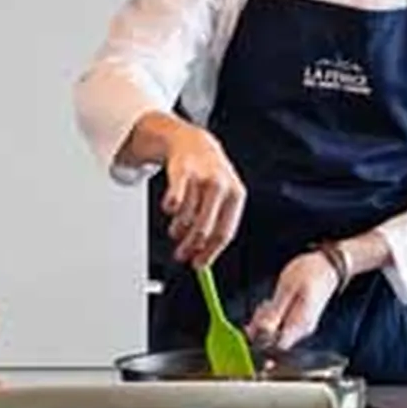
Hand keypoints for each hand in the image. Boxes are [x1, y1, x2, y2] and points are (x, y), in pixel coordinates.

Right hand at [155, 121, 246, 266]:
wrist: (195, 143)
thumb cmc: (210, 176)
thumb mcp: (223, 197)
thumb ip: (216, 225)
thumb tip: (203, 258)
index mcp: (236, 196)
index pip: (224, 233)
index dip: (209, 253)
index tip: (198, 265)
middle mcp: (221, 187)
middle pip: (204, 228)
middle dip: (190, 247)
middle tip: (181, 255)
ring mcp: (201, 178)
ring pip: (186, 217)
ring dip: (178, 229)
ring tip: (176, 230)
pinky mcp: (182, 171)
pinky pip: (173, 201)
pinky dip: (170, 209)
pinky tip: (171, 209)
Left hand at [246, 248, 345, 352]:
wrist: (328, 265)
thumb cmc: (310, 273)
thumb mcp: (288, 288)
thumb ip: (275, 311)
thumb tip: (262, 330)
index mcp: (300, 323)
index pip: (277, 346)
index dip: (262, 339)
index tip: (255, 323)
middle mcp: (303, 329)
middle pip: (275, 341)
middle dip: (262, 326)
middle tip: (263, 307)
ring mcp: (302, 326)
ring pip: (277, 333)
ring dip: (267, 320)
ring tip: (269, 302)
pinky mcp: (300, 320)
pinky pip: (282, 325)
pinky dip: (274, 316)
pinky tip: (274, 304)